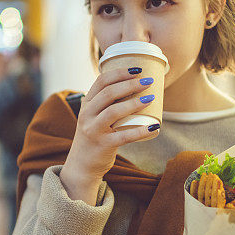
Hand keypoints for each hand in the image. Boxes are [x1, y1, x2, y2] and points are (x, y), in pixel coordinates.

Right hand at [61, 67, 157, 202]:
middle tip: (148, 81)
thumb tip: (135, 88)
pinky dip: (140, 131)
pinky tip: (153, 127)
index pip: (101, 81)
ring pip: (113, 112)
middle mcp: (87, 115)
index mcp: (86, 104)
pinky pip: (123, 137)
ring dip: (133, 103)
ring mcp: (93, 130)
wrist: (81, 165)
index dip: (120, 72)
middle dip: (129, 84)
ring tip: (150, 98)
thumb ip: (107, 104)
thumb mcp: (94, 117)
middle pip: (108, 94)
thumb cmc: (94, 137)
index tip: (137, 69)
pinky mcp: (102, 145)